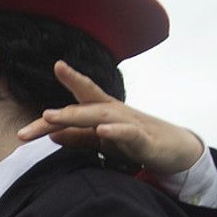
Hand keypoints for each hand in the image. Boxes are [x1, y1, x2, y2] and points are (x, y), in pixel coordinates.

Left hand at [18, 61, 203, 174]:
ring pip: (102, 116)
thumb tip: (51, 133)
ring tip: (53, 117)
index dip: (70, 79)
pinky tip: (102, 131)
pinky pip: (129, 134)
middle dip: (61, 113)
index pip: (81, 97)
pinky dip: (116, 132)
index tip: (57, 64)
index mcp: (102, 111)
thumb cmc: (134, 142)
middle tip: (41, 115)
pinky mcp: (145, 141)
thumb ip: (77, 136)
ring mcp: (130, 124)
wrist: (175, 151)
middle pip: (84, 108)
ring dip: (77, 116)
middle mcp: (115, 112)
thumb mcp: (101, 140)